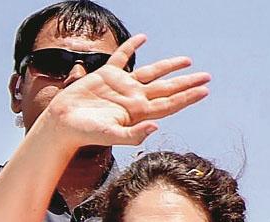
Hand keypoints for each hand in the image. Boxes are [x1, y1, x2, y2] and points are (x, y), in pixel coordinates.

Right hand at [42, 34, 210, 148]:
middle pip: (167, 87)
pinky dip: (133, 46)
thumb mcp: (110, 136)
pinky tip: (143, 38)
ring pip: (151, 72)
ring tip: (187, 61)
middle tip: (207, 76)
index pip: (169, 103)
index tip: (204, 90)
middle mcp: (134, 98)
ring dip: (169, 66)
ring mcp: (121, 86)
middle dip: (187, 82)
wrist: (62, 123)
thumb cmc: (85, 133)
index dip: (187, 96)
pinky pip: (123, 57)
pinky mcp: (106, 75)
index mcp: (138, 111)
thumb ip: (133, 135)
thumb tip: (156, 126)